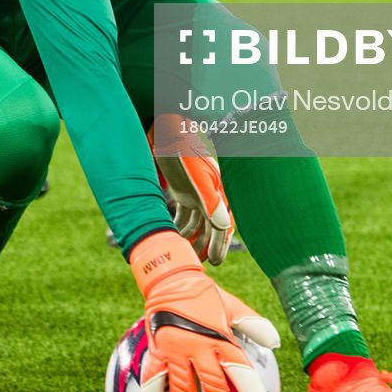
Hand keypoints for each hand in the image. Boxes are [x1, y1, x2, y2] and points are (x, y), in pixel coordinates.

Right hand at [128, 230, 271, 391]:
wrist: (170, 277)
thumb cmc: (205, 295)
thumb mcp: (232, 306)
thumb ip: (253, 324)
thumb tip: (275, 341)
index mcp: (220, 336)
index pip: (237, 365)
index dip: (247, 385)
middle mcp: (198, 345)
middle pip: (211, 383)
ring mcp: (175, 349)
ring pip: (181, 386)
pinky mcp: (157, 350)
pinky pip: (153, 376)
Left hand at [150, 116, 233, 265]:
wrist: (168, 127)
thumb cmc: (183, 149)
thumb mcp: (197, 175)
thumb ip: (210, 199)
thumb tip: (223, 227)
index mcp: (217, 192)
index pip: (222, 225)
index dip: (219, 244)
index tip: (214, 262)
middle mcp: (209, 195)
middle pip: (210, 227)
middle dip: (206, 246)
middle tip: (200, 264)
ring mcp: (196, 193)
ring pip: (197, 223)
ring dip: (193, 239)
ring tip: (186, 254)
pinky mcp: (183, 190)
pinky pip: (184, 214)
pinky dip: (180, 226)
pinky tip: (174, 236)